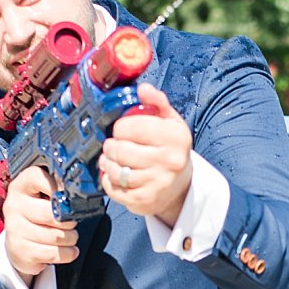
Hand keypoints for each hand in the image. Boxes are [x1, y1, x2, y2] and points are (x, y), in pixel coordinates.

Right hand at [1, 165, 77, 280]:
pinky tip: (67, 250)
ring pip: (56, 236)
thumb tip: (81, 192)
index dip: (58, 186)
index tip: (69, 196)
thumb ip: (58, 191)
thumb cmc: (38, 216)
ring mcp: (15, 229)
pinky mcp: (20, 250)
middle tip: (71, 222)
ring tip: (69, 237)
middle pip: (52, 213)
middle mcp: (14, 205)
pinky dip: (67, 254)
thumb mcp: (43, 197)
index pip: (37, 177)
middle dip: (70, 221)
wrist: (20, 244)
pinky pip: (53, 253)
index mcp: (21, 186)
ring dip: (71, 238)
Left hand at [99, 82, 193, 226]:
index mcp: (175, 137)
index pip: (132, 127)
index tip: (122, 130)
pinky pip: (113, 188)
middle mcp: (169, 161)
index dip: (120, 127)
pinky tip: (115, 175)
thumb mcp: (170, 122)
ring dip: (108, 163)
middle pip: (120, 149)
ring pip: (115, 170)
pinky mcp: (144, 200)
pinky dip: (109, 180)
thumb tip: (143, 88)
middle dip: (111, 146)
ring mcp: (157, 182)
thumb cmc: (170, 148)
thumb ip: (157, 102)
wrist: (181, 186)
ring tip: (112, 159)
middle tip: (114, 146)